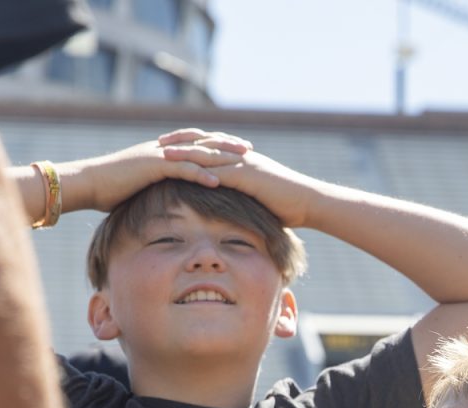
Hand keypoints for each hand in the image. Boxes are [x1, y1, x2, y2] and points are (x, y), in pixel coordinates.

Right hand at [68, 129, 251, 211]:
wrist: (87, 183)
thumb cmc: (109, 188)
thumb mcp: (137, 185)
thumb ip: (154, 186)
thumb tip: (164, 197)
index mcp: (161, 151)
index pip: (195, 142)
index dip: (217, 143)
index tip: (236, 148)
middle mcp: (163, 148)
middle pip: (202, 142)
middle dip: (226, 144)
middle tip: (249, 148)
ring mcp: (158, 155)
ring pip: (196, 153)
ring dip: (221, 156)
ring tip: (243, 161)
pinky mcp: (152, 167)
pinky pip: (181, 169)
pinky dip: (200, 174)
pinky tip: (217, 181)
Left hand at [165, 145, 320, 227]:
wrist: (308, 201)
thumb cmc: (288, 205)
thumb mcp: (261, 198)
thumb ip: (246, 196)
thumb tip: (235, 207)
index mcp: (243, 159)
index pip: (213, 146)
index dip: (192, 143)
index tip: (172, 144)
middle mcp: (241, 156)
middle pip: (206, 143)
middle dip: (182, 141)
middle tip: (159, 140)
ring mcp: (243, 164)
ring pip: (208, 153)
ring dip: (184, 151)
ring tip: (162, 150)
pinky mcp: (246, 175)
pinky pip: (218, 169)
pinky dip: (198, 168)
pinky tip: (183, 170)